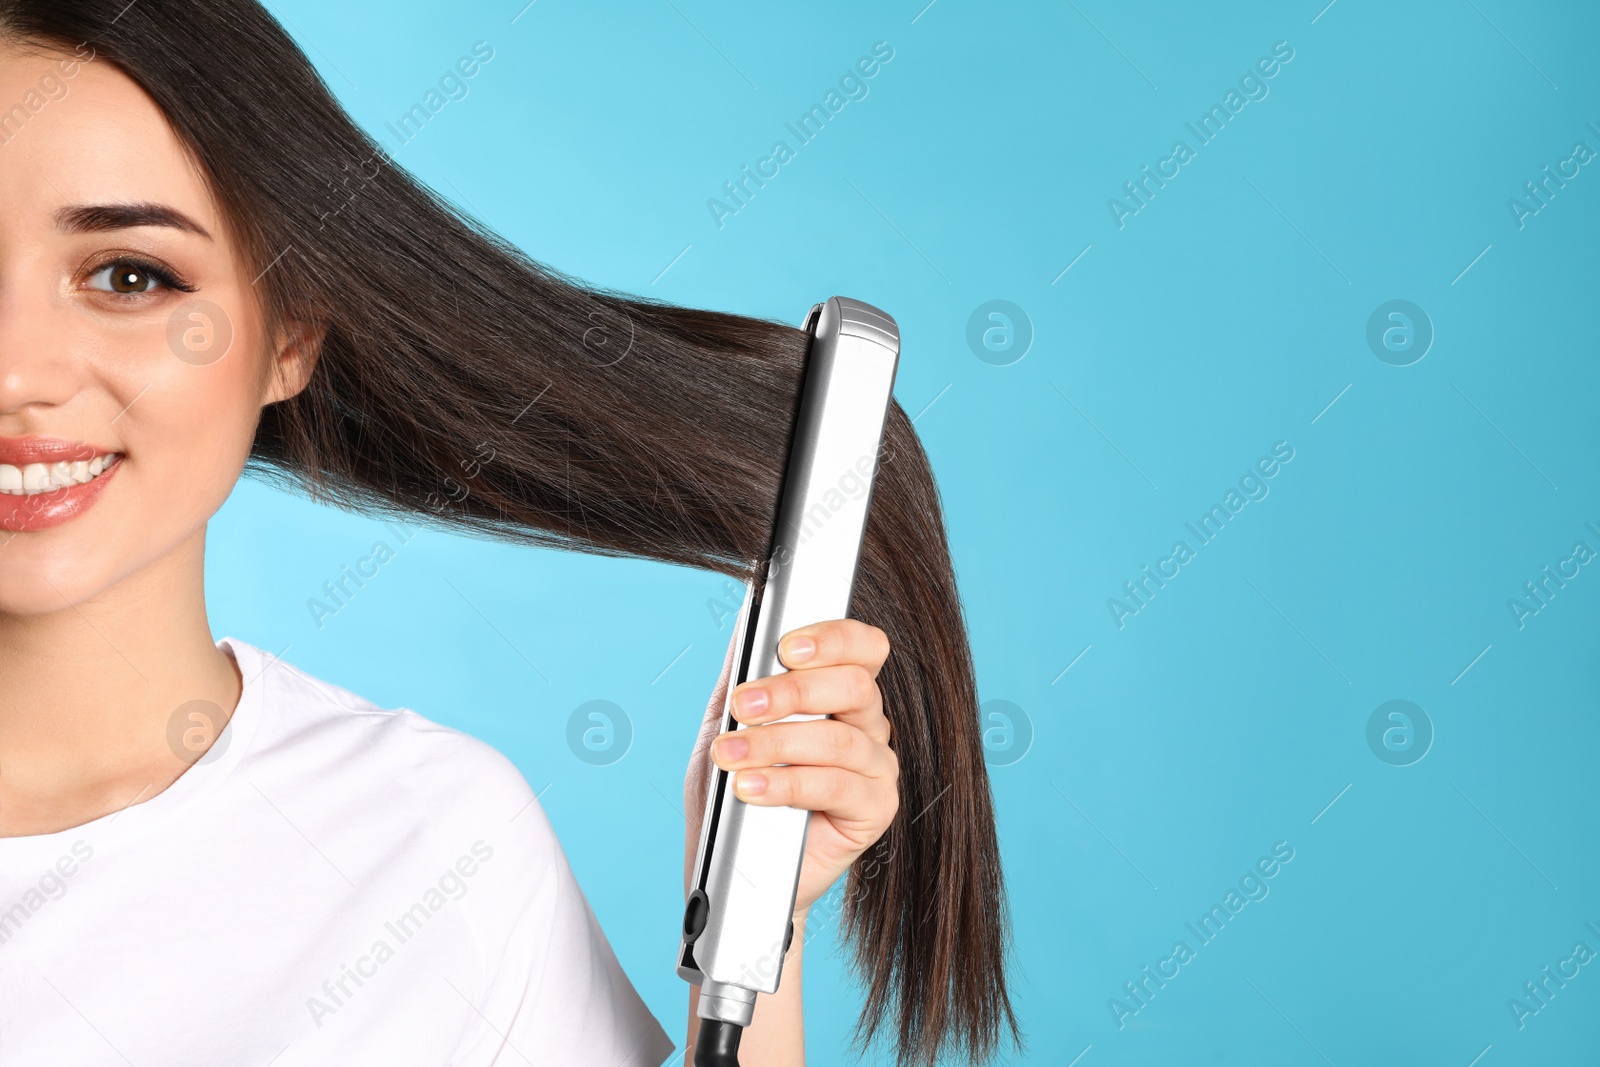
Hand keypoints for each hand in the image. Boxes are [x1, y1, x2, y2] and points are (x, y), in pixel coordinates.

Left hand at [683, 619, 898, 922]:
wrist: (733, 869)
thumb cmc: (731, 794)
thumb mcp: (724, 724)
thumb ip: (739, 671)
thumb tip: (747, 616)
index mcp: (840, 695)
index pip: (862, 647)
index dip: (832, 637)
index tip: (783, 646)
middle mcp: (867, 726)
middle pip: (854, 686)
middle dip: (792, 690)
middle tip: (742, 705)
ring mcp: (876, 768)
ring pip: (840, 738)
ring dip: (776, 743)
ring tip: (730, 755)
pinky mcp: (876, 810)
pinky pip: (838, 785)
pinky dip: (789, 783)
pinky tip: (752, 788)